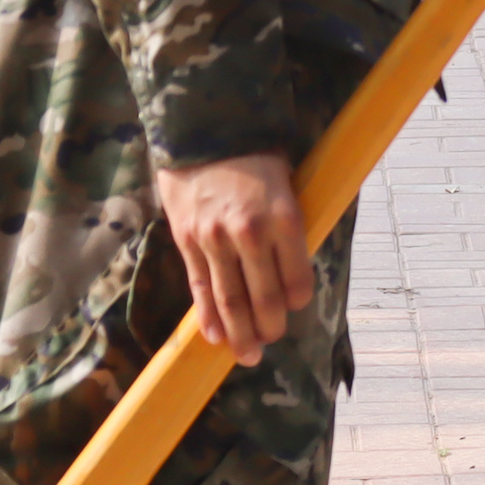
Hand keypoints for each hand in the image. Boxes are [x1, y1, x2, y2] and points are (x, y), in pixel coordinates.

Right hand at [153, 154, 312, 366]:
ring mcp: (215, 239)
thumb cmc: (255, 156)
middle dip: (269, 326)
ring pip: (229, 299)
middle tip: (270, 341)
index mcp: (284, 217)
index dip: (297, 299)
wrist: (204, 129)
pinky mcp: (188, 240)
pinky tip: (214, 337)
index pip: (296, 278)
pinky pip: (199, 286)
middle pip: (263, 296)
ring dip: (239, 333)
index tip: (295, 307)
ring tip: (246, 355)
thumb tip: (291, 265)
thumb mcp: (287, 184)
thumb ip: (288, 225)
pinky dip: (208, 316)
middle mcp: (250, 232)